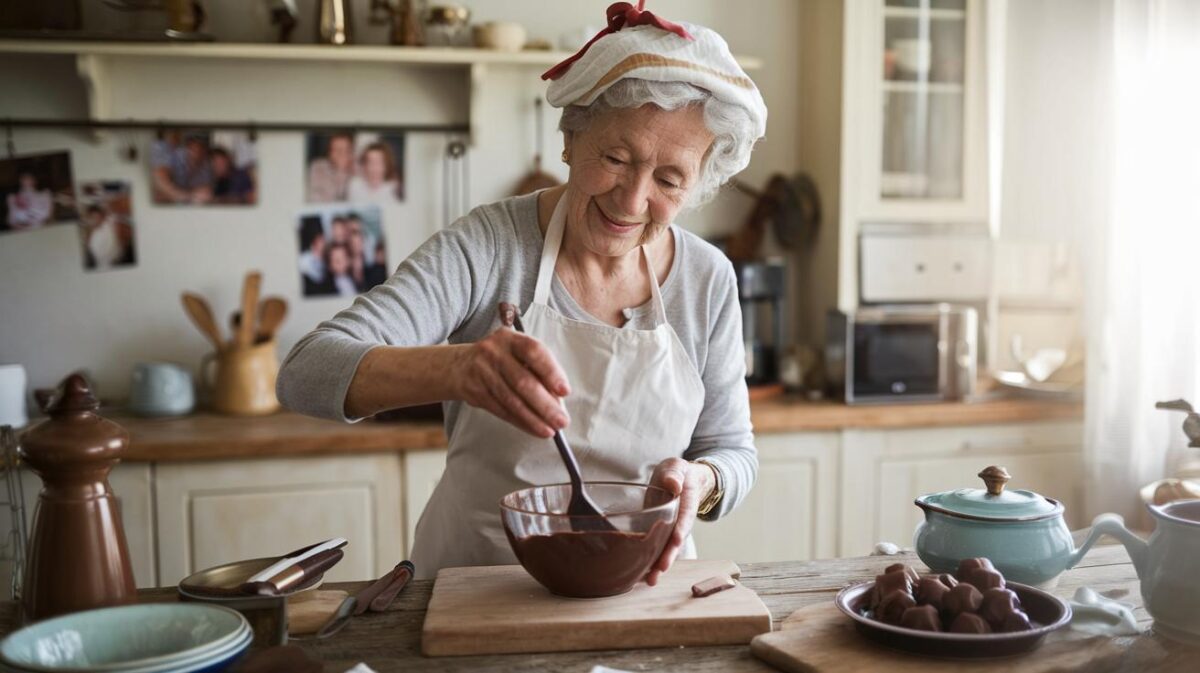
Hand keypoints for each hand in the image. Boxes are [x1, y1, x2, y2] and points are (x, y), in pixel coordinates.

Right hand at [453, 327, 570, 437]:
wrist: (459, 365)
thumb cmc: (500, 359)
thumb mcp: (516, 353)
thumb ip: (537, 370)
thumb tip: (558, 401)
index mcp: (510, 338)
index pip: (533, 352)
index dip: (551, 372)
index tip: (564, 391)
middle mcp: (494, 352)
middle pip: (522, 381)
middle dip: (545, 405)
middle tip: (561, 421)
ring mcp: (482, 372)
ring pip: (511, 400)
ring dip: (533, 419)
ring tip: (549, 430)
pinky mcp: (475, 391)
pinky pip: (501, 410)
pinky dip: (520, 422)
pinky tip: (532, 428)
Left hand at [644, 458, 716, 585]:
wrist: (678, 479)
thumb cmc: (676, 472)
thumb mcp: (676, 467)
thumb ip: (675, 474)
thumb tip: (673, 484)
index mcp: (686, 504)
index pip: (684, 519)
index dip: (680, 531)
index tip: (676, 542)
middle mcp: (679, 521)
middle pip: (675, 541)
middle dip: (668, 556)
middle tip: (660, 570)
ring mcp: (669, 529)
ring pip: (665, 549)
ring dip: (658, 565)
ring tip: (649, 581)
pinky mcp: (657, 533)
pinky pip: (655, 548)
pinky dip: (648, 561)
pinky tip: (638, 575)